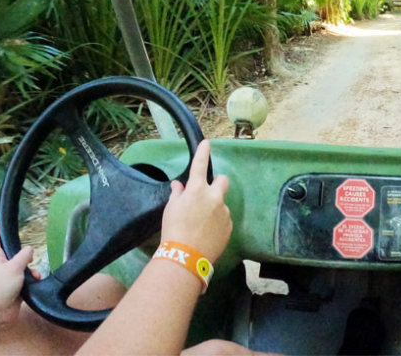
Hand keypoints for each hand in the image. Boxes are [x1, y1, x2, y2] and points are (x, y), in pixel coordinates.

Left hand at [0, 220, 39, 327]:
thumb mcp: (15, 265)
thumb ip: (25, 254)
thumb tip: (30, 250)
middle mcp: (1, 263)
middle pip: (13, 252)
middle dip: (25, 253)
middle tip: (30, 253)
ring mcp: (7, 275)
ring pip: (23, 265)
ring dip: (31, 269)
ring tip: (34, 274)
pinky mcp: (14, 286)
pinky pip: (27, 278)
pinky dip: (33, 279)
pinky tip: (36, 282)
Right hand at [160, 140, 231, 261]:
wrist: (185, 257)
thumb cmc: (173, 230)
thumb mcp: (170, 209)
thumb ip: (178, 194)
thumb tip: (179, 185)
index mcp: (197, 190)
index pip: (200, 165)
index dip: (203, 152)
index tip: (207, 143)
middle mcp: (214, 197)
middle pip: (223, 180)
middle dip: (217, 183)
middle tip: (207, 193)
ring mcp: (224, 211)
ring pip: (221, 203)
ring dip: (214, 207)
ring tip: (202, 224)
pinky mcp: (229, 226)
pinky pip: (224, 219)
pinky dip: (217, 222)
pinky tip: (207, 233)